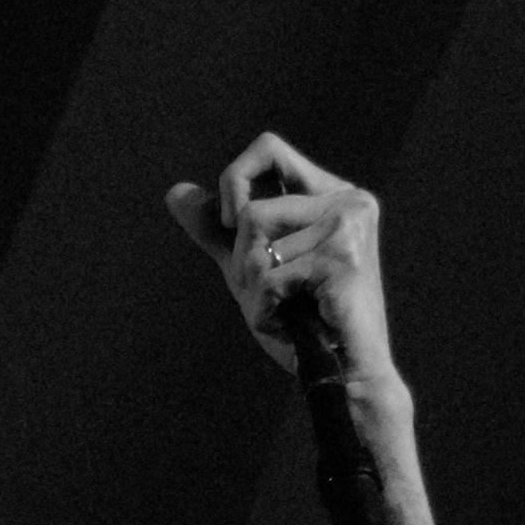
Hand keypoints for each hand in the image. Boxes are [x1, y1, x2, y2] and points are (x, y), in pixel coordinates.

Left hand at [164, 131, 397, 388]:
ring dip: (255, 290)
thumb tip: (175, 192)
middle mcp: (347, 200)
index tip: (231, 226)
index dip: (233, 181)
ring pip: (256, 243)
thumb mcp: (251, 269)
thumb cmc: (302, 325)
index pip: (268, 149)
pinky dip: (265, 311)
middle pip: (251, 210)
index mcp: (331, 195)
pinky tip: (294, 324)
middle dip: (242, 261)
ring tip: (288, 309)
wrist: (343, 374)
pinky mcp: (344, 259)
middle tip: (271, 293)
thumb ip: (218, 231)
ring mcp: (349, 226)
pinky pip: (269, 278)